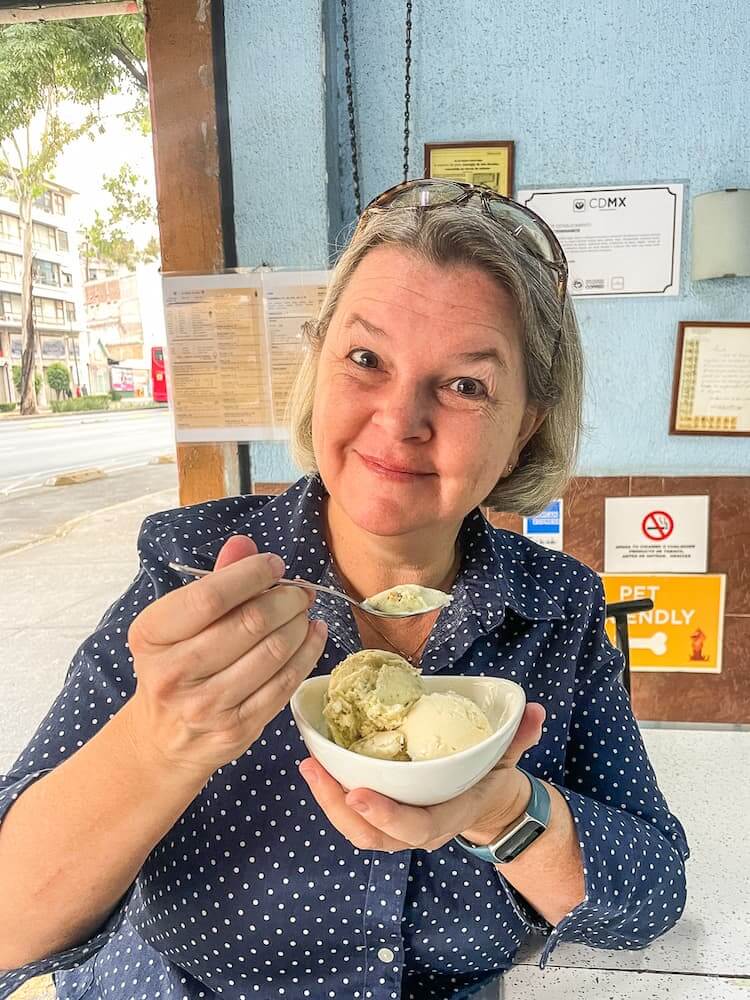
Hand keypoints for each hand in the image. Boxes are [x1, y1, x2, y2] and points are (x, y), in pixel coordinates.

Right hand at [125, 535, 327, 781]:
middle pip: (249, 622)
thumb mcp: (178, 622)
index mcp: (152, 635)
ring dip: (299, 624)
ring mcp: (205, 705)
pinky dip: (308, 652)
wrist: (164, 738)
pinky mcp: (237, 728)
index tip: (273, 565)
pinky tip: (313, 634)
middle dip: (286, 598)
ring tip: (303, 612)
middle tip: (298, 591)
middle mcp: (173, 672)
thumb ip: (212, 580)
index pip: (209, 597)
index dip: (251, 574)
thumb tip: (244, 544)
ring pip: (273, 652)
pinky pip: (285, 683)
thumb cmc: (175, 666)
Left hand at [299, 703, 545, 852]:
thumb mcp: (509, 757)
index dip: (387, 816)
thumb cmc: (491, 777)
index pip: (417, 827)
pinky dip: (332, 796)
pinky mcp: (384, 817)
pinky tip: (316, 766)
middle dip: (338, 807)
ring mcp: (400, 828)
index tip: (358, 794)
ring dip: (327, 801)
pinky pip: (353, 817)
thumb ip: (520, 736)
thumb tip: (535, 711)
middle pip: (374, 836)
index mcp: (450, 813)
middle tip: (315, 770)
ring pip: (357, 831)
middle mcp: (421, 827)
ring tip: (308, 765)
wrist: (489, 806)